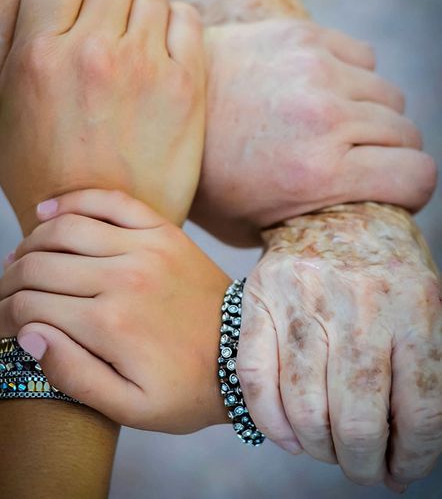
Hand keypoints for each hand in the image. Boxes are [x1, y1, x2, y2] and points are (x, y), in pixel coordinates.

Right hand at [0, 0, 205, 232]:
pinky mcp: (187, 89)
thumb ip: (7, 69)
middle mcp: (93, 54)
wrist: (104, 233)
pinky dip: (176, 24)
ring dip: (140, 11)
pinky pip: (188, 19)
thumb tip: (22, 31)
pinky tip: (163, 51)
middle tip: (104, 29)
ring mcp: (145, 69)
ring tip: (132, 45)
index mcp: (38, 56)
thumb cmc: (44, 184)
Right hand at [0, 189, 230, 432]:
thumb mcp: (130, 406)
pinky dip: (72, 200)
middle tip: (3, 293)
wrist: (246, 351)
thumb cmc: (188, 386)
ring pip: (64, 229)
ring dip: (29, 242)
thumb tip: (28, 334)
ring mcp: (144, 247)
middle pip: (38, 265)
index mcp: (109, 325)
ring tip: (20, 259)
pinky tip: (47, 211)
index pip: (28, 307)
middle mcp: (123, 277)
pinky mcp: (162, 231)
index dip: (0, 317)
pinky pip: (109, 201)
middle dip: (8, 281)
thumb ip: (73, 374)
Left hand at [193, 20, 436, 244]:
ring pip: (389, 96)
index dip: (411, 191)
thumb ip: (312, 222)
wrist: (159, 110)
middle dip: (389, 156)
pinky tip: (322, 92)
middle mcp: (325, 119)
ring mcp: (315, 71)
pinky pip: (364, 57)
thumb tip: (354, 213)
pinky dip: (353, 79)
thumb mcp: (253, 228)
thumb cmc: (205, 179)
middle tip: (357, 163)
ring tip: (337, 129)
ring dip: (372, 117)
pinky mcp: (301, 35)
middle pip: (407, 135)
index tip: (394, 192)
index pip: (419, 176)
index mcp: (317, 174)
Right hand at [237, 203, 440, 489]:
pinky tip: (287, 435)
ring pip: (303, 403)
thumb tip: (404, 456)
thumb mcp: (425, 304)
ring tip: (324, 450)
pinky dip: (269, 420)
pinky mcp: (260, 294)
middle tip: (360, 468)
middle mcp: (360, 299)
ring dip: (316, 447)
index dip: (412, 457)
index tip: (400, 472)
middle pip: (356, 415)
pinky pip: (254, 375)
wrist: (338, 207)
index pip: (421, 408)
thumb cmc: (387, 265)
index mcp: (417, 303)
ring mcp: (303, 296)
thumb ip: (424, 369)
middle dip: (359, 462)